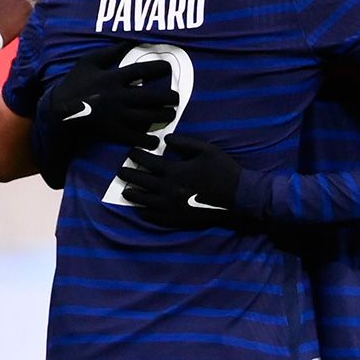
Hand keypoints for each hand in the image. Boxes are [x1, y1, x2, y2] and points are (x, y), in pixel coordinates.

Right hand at [42, 43, 178, 149]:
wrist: (58, 110)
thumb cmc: (74, 83)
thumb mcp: (89, 62)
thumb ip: (109, 52)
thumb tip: (128, 41)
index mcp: (112, 77)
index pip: (142, 71)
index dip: (159, 68)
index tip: (169, 68)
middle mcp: (117, 96)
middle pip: (151, 96)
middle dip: (168, 97)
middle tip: (177, 98)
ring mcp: (115, 115)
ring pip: (147, 116)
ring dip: (163, 116)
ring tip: (171, 114)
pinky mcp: (112, 131)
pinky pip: (134, 136)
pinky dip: (147, 139)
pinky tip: (155, 139)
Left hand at [118, 134, 241, 227]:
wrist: (239, 197)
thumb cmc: (223, 170)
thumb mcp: (206, 150)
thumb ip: (184, 143)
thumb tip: (165, 139)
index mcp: (175, 171)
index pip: (148, 162)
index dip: (137, 156)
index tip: (130, 152)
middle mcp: (169, 190)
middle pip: (142, 182)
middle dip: (129, 174)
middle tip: (120, 170)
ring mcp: (172, 207)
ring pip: (145, 202)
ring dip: (133, 195)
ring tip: (126, 191)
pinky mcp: (178, 220)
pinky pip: (155, 218)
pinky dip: (145, 213)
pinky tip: (141, 209)